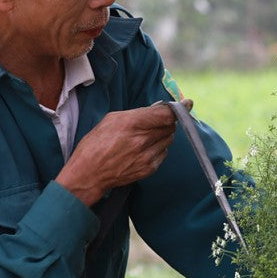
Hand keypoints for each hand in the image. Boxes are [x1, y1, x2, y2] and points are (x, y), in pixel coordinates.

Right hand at [56, 99, 192, 205]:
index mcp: (132, 124)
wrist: (88, 174)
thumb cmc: (95, 144)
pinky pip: (163, 153)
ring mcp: (147, 156)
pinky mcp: (149, 169)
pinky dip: (158, 148)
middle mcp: (142, 140)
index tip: (188, 104)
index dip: (180, 108)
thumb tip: (156, 111)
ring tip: (147, 135)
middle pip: (170, 126)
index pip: (166, 115)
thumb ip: (137, 114)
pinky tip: (144, 148)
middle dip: (167, 121)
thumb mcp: (111, 120)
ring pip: (168, 139)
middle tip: (158, 120)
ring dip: (163, 135)